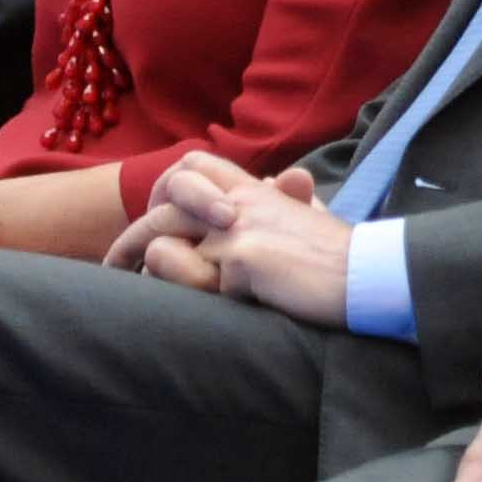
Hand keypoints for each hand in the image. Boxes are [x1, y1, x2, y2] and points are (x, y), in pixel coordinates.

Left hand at [113, 154, 354, 326]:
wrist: (369, 274)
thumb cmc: (338, 258)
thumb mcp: (304, 221)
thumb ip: (278, 205)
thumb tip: (272, 189)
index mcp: (252, 191)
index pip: (190, 171)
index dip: (162, 197)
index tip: (149, 232)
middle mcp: (238, 204)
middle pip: (161, 214)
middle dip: (130, 244)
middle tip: (112, 269)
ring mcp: (237, 230)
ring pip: (163, 250)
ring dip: (161, 277)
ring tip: (160, 295)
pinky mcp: (242, 260)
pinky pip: (197, 284)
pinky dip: (204, 301)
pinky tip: (224, 311)